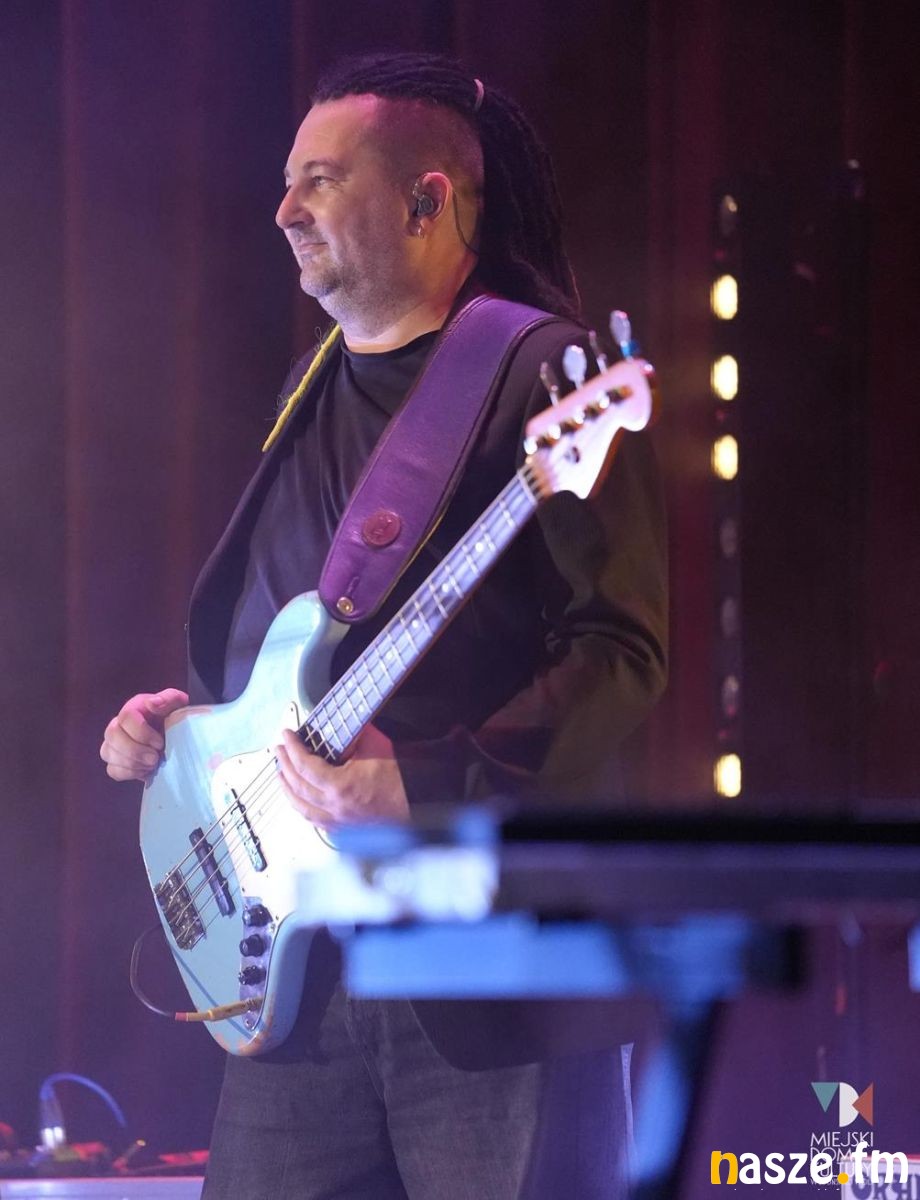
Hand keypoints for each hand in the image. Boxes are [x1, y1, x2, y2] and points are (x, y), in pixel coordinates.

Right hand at [100, 688, 188, 781]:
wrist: (176, 736)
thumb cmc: (175, 718)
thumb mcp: (178, 704)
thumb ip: (168, 699)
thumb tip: (152, 703)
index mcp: (133, 708)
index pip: (126, 717)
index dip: (142, 733)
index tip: (160, 743)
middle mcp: (118, 724)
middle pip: (112, 735)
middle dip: (135, 750)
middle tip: (154, 759)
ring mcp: (113, 744)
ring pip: (108, 753)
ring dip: (132, 763)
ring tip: (152, 764)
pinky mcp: (114, 761)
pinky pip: (112, 770)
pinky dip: (129, 773)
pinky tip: (145, 770)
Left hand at [275, 724, 409, 826]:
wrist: (416, 803)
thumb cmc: (399, 779)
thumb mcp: (375, 745)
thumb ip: (355, 733)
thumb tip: (343, 721)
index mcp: (339, 786)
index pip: (304, 765)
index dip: (292, 749)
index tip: (287, 736)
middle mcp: (334, 807)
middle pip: (297, 787)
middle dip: (285, 765)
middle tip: (279, 750)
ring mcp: (337, 822)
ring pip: (301, 808)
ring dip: (287, 789)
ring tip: (281, 775)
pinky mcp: (343, 829)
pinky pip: (314, 821)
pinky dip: (302, 808)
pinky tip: (300, 800)